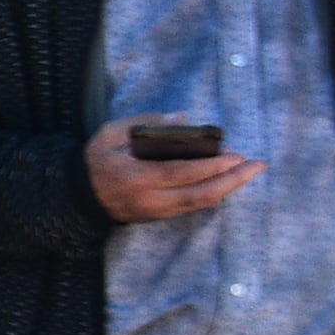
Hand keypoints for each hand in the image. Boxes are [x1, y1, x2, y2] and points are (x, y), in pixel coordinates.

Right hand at [87, 117, 260, 224]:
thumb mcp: (110, 135)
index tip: (235, 154)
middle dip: (233, 180)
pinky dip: (215, 193)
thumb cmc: (94, 162)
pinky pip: (194, 206)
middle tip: (257, 166)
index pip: (182, 173)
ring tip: (249, 172)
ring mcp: (158, 211)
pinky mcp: (161, 216)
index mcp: (137, 177)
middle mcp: (151, 199)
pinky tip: (228, 181)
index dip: (211, 166)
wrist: (77, 199)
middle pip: (201, 195)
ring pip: (201, 204)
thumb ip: (144, 123)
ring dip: (229, 188)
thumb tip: (181, 118)